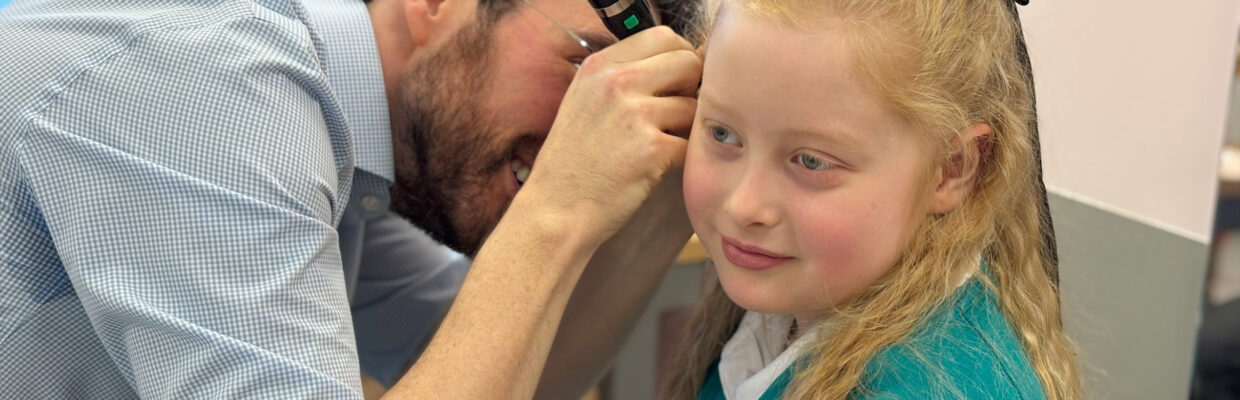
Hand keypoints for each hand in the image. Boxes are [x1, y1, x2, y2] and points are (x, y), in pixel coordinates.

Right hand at [516, 26, 700, 246]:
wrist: (556, 210)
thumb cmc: (573, 162)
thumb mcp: (584, 101)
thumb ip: (623, 77)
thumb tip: (682, 62)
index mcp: (600, 66)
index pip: (663, 36)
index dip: (679, 57)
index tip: (677, 81)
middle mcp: (616, 83)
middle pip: (687, 62)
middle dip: (691, 88)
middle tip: (673, 115)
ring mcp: (634, 115)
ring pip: (693, 106)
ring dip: (685, 128)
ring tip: (657, 147)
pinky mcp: (651, 149)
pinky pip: (689, 143)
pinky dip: (679, 159)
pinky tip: (655, 168)